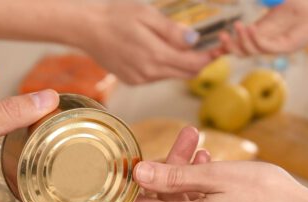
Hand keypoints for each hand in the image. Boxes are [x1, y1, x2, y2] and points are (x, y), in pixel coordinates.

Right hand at [79, 0, 212, 83]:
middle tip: (210, 48)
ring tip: (184, 46)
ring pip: (172, 75)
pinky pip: (157, 76)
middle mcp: (149, 73)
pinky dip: (165, 66)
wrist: (86, 28)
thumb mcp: (147, 15)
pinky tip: (160, 51)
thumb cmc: (115, 15)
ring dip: (182, 64)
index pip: (193, 64)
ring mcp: (140, 79)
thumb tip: (194, 41)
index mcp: (155, 56)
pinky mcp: (132, 80)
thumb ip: (172, 31)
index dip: (209, 57)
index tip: (221, 49)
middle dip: (200, 62)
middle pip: (186, 73)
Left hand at [129, 127, 307, 201]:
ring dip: (190, 177)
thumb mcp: (216, 177)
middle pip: (167, 201)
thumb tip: (139, 174)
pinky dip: (204, 193)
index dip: (137, 182)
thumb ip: (174, 177)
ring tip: (205, 149)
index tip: (141, 159)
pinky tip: (216, 171)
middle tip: (189, 136)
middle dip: (173, 167)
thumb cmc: (267, 197)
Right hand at [213, 0, 307, 56]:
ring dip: (242, 40)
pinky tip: (251, 28)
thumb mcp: (277, 4)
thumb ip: (264, 1)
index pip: (240, 44)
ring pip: (252, 51)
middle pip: (242, 52)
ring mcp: (276, 46)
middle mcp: (267, 43)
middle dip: (230, 46)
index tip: (215, 44)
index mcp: (262, 35)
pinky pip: (266, 47)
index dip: (227, 46)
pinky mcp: (286, 47)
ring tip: (238, 26)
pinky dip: (256, 39)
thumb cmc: (304, 6)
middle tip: (222, 35)